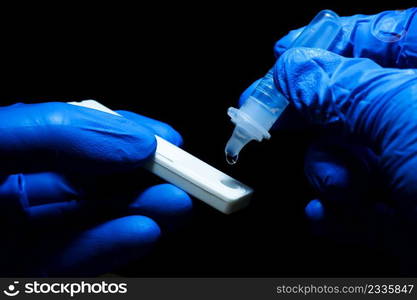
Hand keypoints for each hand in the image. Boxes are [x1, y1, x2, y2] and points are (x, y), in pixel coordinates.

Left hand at [0, 102, 191, 275]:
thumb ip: (56, 132)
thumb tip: (130, 140)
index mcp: (13, 146)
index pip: (77, 131)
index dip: (124, 132)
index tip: (162, 138)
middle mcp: (20, 188)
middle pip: (94, 179)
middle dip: (144, 179)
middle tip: (183, 180)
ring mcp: (23, 232)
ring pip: (92, 220)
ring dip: (140, 214)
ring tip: (174, 207)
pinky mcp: (27, 269)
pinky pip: (72, 261)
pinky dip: (111, 247)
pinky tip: (142, 232)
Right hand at [242, 8, 416, 270]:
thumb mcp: (406, 112)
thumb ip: (340, 86)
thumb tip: (291, 70)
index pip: (369, 38)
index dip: (318, 47)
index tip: (278, 61)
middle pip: (347, 100)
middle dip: (308, 114)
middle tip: (268, 118)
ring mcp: (412, 167)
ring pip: (344, 154)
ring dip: (329, 170)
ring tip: (343, 187)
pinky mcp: (403, 214)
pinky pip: (353, 204)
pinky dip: (332, 211)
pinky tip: (325, 215)